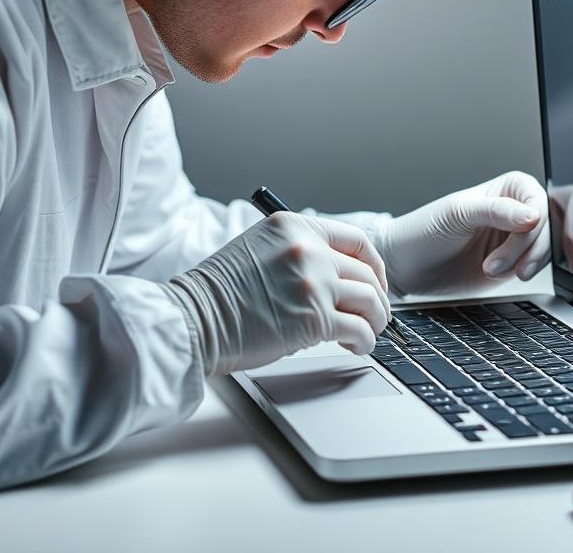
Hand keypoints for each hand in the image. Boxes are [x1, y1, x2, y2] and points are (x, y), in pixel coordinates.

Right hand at [161, 212, 389, 374]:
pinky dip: (365, 341)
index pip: (357, 240)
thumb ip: (300, 253)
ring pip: (370, 301)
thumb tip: (338, 276)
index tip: (375, 283)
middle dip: (378, 299)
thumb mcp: (261, 251)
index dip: (375, 266)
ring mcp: (313, 282)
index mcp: (294, 227)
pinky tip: (356, 347)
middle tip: (375, 315)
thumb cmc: (220, 294)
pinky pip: (359, 329)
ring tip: (368, 333)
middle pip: (367, 273)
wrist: (194, 321)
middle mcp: (308, 249)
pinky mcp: (315, 318)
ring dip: (376, 321)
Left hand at [374, 171, 549, 295]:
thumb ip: (497, 211)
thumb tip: (533, 215)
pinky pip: (532, 267)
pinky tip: (498, 275)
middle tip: (498, 263)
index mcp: (505, 189)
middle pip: (545, 227)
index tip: (526, 229)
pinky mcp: (511, 264)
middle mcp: (513, 213)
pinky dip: (522, 273)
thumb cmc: (424, 230)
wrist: (405, 267)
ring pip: (543, 250)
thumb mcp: (458, 214)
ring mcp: (513, 240)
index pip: (537, 198)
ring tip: (492, 270)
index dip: (535, 217)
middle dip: (526, 247)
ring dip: (524, 262)